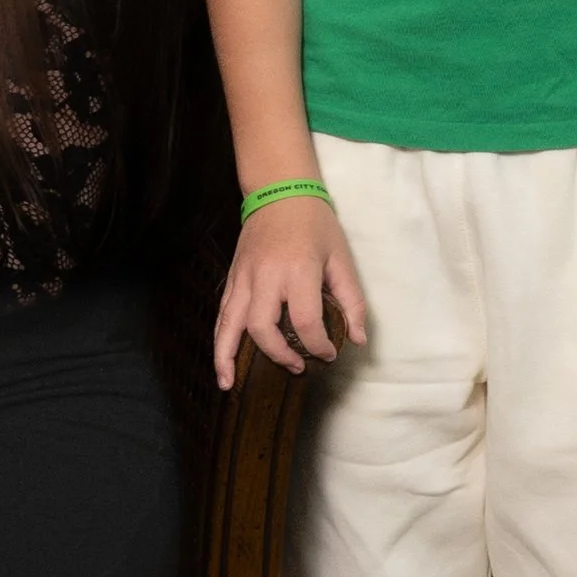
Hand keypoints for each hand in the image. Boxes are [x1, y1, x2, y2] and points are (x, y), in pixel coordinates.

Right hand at [212, 195, 367, 387]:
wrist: (279, 192)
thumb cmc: (315, 225)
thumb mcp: (341, 259)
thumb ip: (351, 301)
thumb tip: (357, 339)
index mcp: (298, 271)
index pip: (304, 321)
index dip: (317, 345)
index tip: (328, 355)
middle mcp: (266, 277)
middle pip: (263, 328)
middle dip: (279, 354)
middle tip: (296, 366)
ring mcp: (243, 278)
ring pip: (229, 324)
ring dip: (227, 356)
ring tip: (229, 385)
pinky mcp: (231, 278)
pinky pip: (222, 314)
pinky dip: (219, 340)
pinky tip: (221, 362)